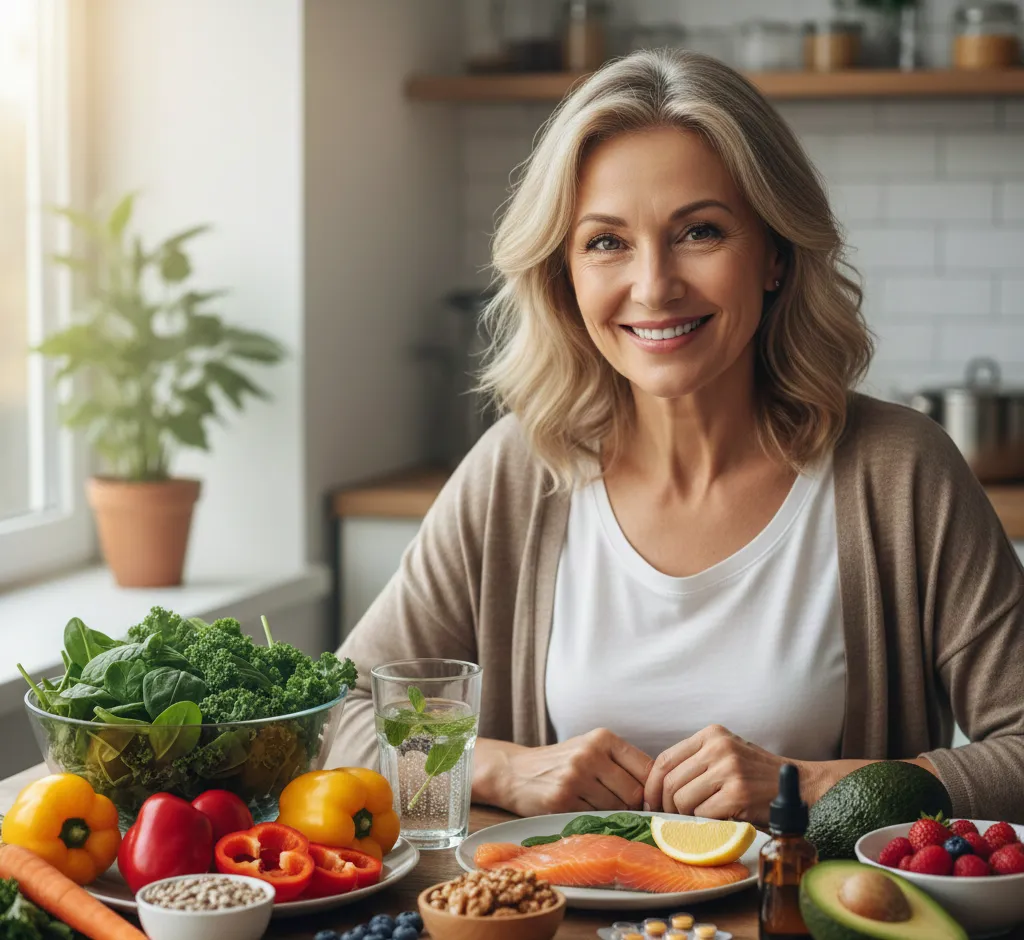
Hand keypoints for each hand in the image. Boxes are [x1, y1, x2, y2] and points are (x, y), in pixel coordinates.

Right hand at [475, 730, 653, 817]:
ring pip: (616, 809)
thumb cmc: (561, 763)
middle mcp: (589, 754)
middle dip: (634, 807)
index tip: (649, 801)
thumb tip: (659, 793)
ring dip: (614, 816)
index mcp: (602, 738)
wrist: (516, 772)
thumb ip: (622, 764)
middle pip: (635, 793)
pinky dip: (594, 821)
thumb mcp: (591, 750)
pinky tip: (583, 812)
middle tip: (625, 811)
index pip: (647, 768)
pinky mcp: (562, 800)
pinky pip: (594, 819)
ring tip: (599, 809)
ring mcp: (575, 777)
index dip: (653, 790)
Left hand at [643, 724, 804, 825]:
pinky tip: (713, 824)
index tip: (650, 803)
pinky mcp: (737, 792)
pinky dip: (703, 824)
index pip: (665, 759)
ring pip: (683, 799)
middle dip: (664, 806)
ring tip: (695, 822)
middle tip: (669, 820)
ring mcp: (729, 768)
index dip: (652, 786)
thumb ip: (696, 762)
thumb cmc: (757, 776)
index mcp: (711, 734)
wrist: (800, 786)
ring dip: (684, 817)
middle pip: (671, 781)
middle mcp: (718, 746)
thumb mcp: (726, 755)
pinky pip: (703, 814)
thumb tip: (656, 787)